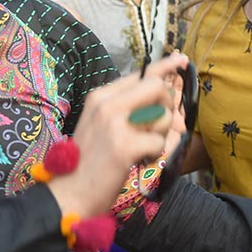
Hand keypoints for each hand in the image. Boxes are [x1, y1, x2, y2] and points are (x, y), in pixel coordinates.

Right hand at [47, 53, 188, 218]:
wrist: (69, 193)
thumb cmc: (88, 160)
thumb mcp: (100, 123)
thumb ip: (126, 106)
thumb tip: (162, 91)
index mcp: (101, 96)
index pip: (141, 73)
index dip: (165, 67)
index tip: (182, 59)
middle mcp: (107, 104)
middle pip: (157, 87)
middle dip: (167, 105)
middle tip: (157, 126)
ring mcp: (114, 123)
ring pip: (162, 115)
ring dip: (160, 135)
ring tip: (142, 148)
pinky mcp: (124, 146)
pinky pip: (159, 143)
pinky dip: (154, 155)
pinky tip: (138, 161)